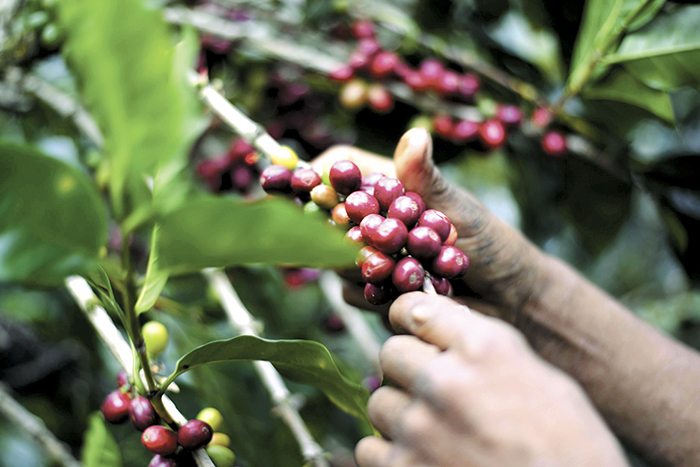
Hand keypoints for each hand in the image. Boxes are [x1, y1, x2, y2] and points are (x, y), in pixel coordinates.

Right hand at [313, 128, 545, 322]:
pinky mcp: (377, 291)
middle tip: (362, 244)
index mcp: (392, 187)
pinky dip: (378, 296)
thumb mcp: (461, 209)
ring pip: (337, 261)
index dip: (319, 176)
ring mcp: (374, 256)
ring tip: (409, 273)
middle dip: (339, 234)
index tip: (308, 189)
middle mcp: (376, 220)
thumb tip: (416, 135)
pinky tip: (409, 295)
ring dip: (368, 268)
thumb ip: (428, 180)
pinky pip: (356, 294)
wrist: (510, 300)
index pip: (343, 169)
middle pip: (329, 218)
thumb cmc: (492, 244)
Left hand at [356, 292, 628, 466]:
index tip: (413, 330)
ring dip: (400, 414)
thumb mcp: (545, 381)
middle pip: (390, 353)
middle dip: (407, 367)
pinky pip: (369, 449)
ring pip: (379, 402)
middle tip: (431, 389)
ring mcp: (419, 429)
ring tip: (435, 433)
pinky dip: (391, 454)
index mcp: (483, 348)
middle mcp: (444, 381)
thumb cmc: (570, 450)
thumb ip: (486, 350)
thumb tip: (440, 329)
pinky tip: (423, 460)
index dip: (410, 318)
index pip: (414, 308)